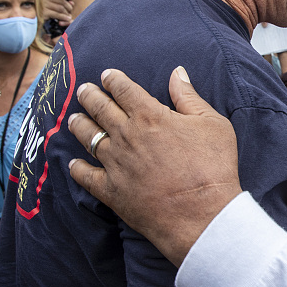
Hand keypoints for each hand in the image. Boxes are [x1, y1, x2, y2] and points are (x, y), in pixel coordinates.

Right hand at [41, 0, 73, 32]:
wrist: (29, 17)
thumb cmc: (40, 9)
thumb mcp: (48, 1)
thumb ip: (59, 0)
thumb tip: (71, 3)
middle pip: (62, 1)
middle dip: (68, 7)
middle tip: (70, 10)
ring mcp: (44, 4)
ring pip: (61, 8)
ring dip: (67, 13)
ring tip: (68, 16)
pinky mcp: (44, 12)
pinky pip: (57, 14)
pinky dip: (64, 17)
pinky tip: (66, 19)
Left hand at [67, 67, 241, 266]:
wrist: (202, 214)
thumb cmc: (213, 168)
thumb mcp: (213, 124)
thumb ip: (190, 97)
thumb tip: (177, 72)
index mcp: (150, 115)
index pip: (124, 89)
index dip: (113, 79)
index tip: (106, 75)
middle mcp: (126, 135)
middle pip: (100, 108)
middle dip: (89, 95)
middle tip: (83, 90)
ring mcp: (115, 163)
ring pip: (88, 137)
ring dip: (79, 125)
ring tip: (74, 119)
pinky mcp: (111, 190)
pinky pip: (85, 175)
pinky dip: (77, 168)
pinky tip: (73, 164)